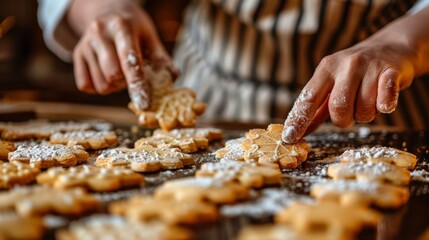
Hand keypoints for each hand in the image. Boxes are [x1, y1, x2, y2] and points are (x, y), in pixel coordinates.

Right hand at [68, 0, 177, 108]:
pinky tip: (106, 75)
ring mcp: (85, 44)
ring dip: (114, 87)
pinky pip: (85, 85)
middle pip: (113, 76)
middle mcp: (100, 33)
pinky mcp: (76, 54)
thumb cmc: (134, 29)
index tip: (144, 103)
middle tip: (132, 74)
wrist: (108, 11)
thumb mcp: (150, 37)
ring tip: (119, 72)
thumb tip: (172, 79)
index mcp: (122, 27)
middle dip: (126, 83)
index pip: (130, 61)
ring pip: (100, 84)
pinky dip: (98, 87)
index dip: (137, 84)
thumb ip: (162, 60)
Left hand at [282, 23, 422, 143]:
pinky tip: (384, 102)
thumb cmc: (355, 73)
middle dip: (343, 120)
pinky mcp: (391, 71)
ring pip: (364, 109)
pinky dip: (385, 105)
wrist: (391, 47)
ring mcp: (369, 67)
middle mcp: (345, 65)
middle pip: (338, 108)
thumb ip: (316, 109)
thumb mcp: (331, 85)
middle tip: (351, 111)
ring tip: (368, 100)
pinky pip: (385, 99)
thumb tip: (297, 132)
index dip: (298, 120)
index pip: (308, 98)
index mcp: (326, 69)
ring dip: (366, 114)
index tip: (289, 137)